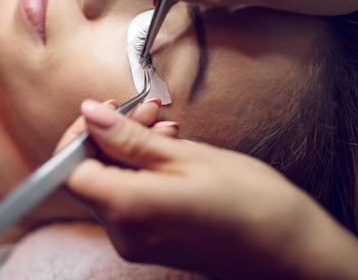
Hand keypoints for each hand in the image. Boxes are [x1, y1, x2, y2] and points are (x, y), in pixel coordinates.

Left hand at [58, 99, 357, 279]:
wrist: (289, 248)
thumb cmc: (250, 202)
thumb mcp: (189, 156)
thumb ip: (131, 138)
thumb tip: (91, 115)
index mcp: (128, 208)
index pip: (68, 170)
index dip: (80, 134)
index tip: (107, 110)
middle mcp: (124, 233)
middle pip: (91, 176)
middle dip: (113, 136)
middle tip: (150, 109)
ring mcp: (138, 242)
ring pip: (114, 185)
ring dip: (131, 151)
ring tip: (168, 127)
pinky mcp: (154, 243)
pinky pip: (132, 201)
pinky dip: (143, 173)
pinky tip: (171, 153)